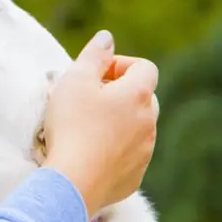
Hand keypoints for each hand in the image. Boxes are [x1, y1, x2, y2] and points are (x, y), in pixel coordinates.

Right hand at [42, 30, 158, 216]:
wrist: (73, 183)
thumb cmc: (72, 126)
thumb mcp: (75, 80)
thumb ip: (94, 55)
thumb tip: (107, 38)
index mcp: (139, 95)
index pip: (145, 67)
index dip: (121, 65)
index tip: (97, 75)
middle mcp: (149, 122)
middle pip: (144, 97)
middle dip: (120, 94)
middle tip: (90, 100)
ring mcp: (145, 151)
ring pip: (138, 128)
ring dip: (118, 122)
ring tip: (87, 129)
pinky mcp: (136, 176)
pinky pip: (130, 155)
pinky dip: (115, 150)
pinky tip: (90, 154)